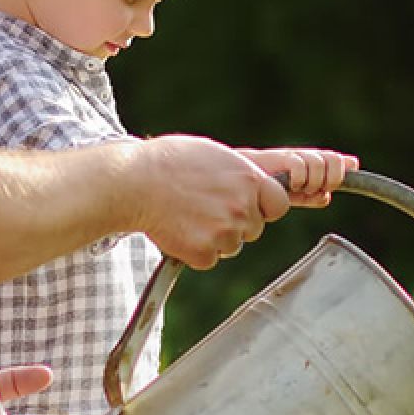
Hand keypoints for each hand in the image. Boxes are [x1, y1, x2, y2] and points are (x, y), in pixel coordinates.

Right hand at [134, 135, 290, 268]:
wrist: (134, 183)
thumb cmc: (168, 162)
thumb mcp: (214, 155)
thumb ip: (240, 174)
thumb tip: (253, 185)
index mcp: (249, 180)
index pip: (278, 204)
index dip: (264, 207)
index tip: (250, 207)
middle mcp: (242, 208)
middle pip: (253, 229)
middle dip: (235, 223)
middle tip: (205, 209)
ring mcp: (225, 232)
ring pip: (231, 246)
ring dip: (214, 238)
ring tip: (188, 216)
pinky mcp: (204, 253)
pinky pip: (208, 259)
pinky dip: (194, 251)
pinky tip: (179, 229)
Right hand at [236, 147, 358, 207]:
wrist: (241, 178)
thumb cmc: (267, 187)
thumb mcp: (293, 195)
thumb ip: (310, 196)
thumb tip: (327, 197)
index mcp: (313, 165)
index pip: (336, 160)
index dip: (342, 170)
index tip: (334, 183)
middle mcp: (306, 157)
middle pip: (332, 158)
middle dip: (332, 177)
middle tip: (318, 189)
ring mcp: (295, 156)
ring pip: (318, 162)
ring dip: (314, 180)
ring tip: (302, 189)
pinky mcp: (282, 157)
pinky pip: (299, 163)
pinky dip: (300, 177)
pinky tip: (293, 185)